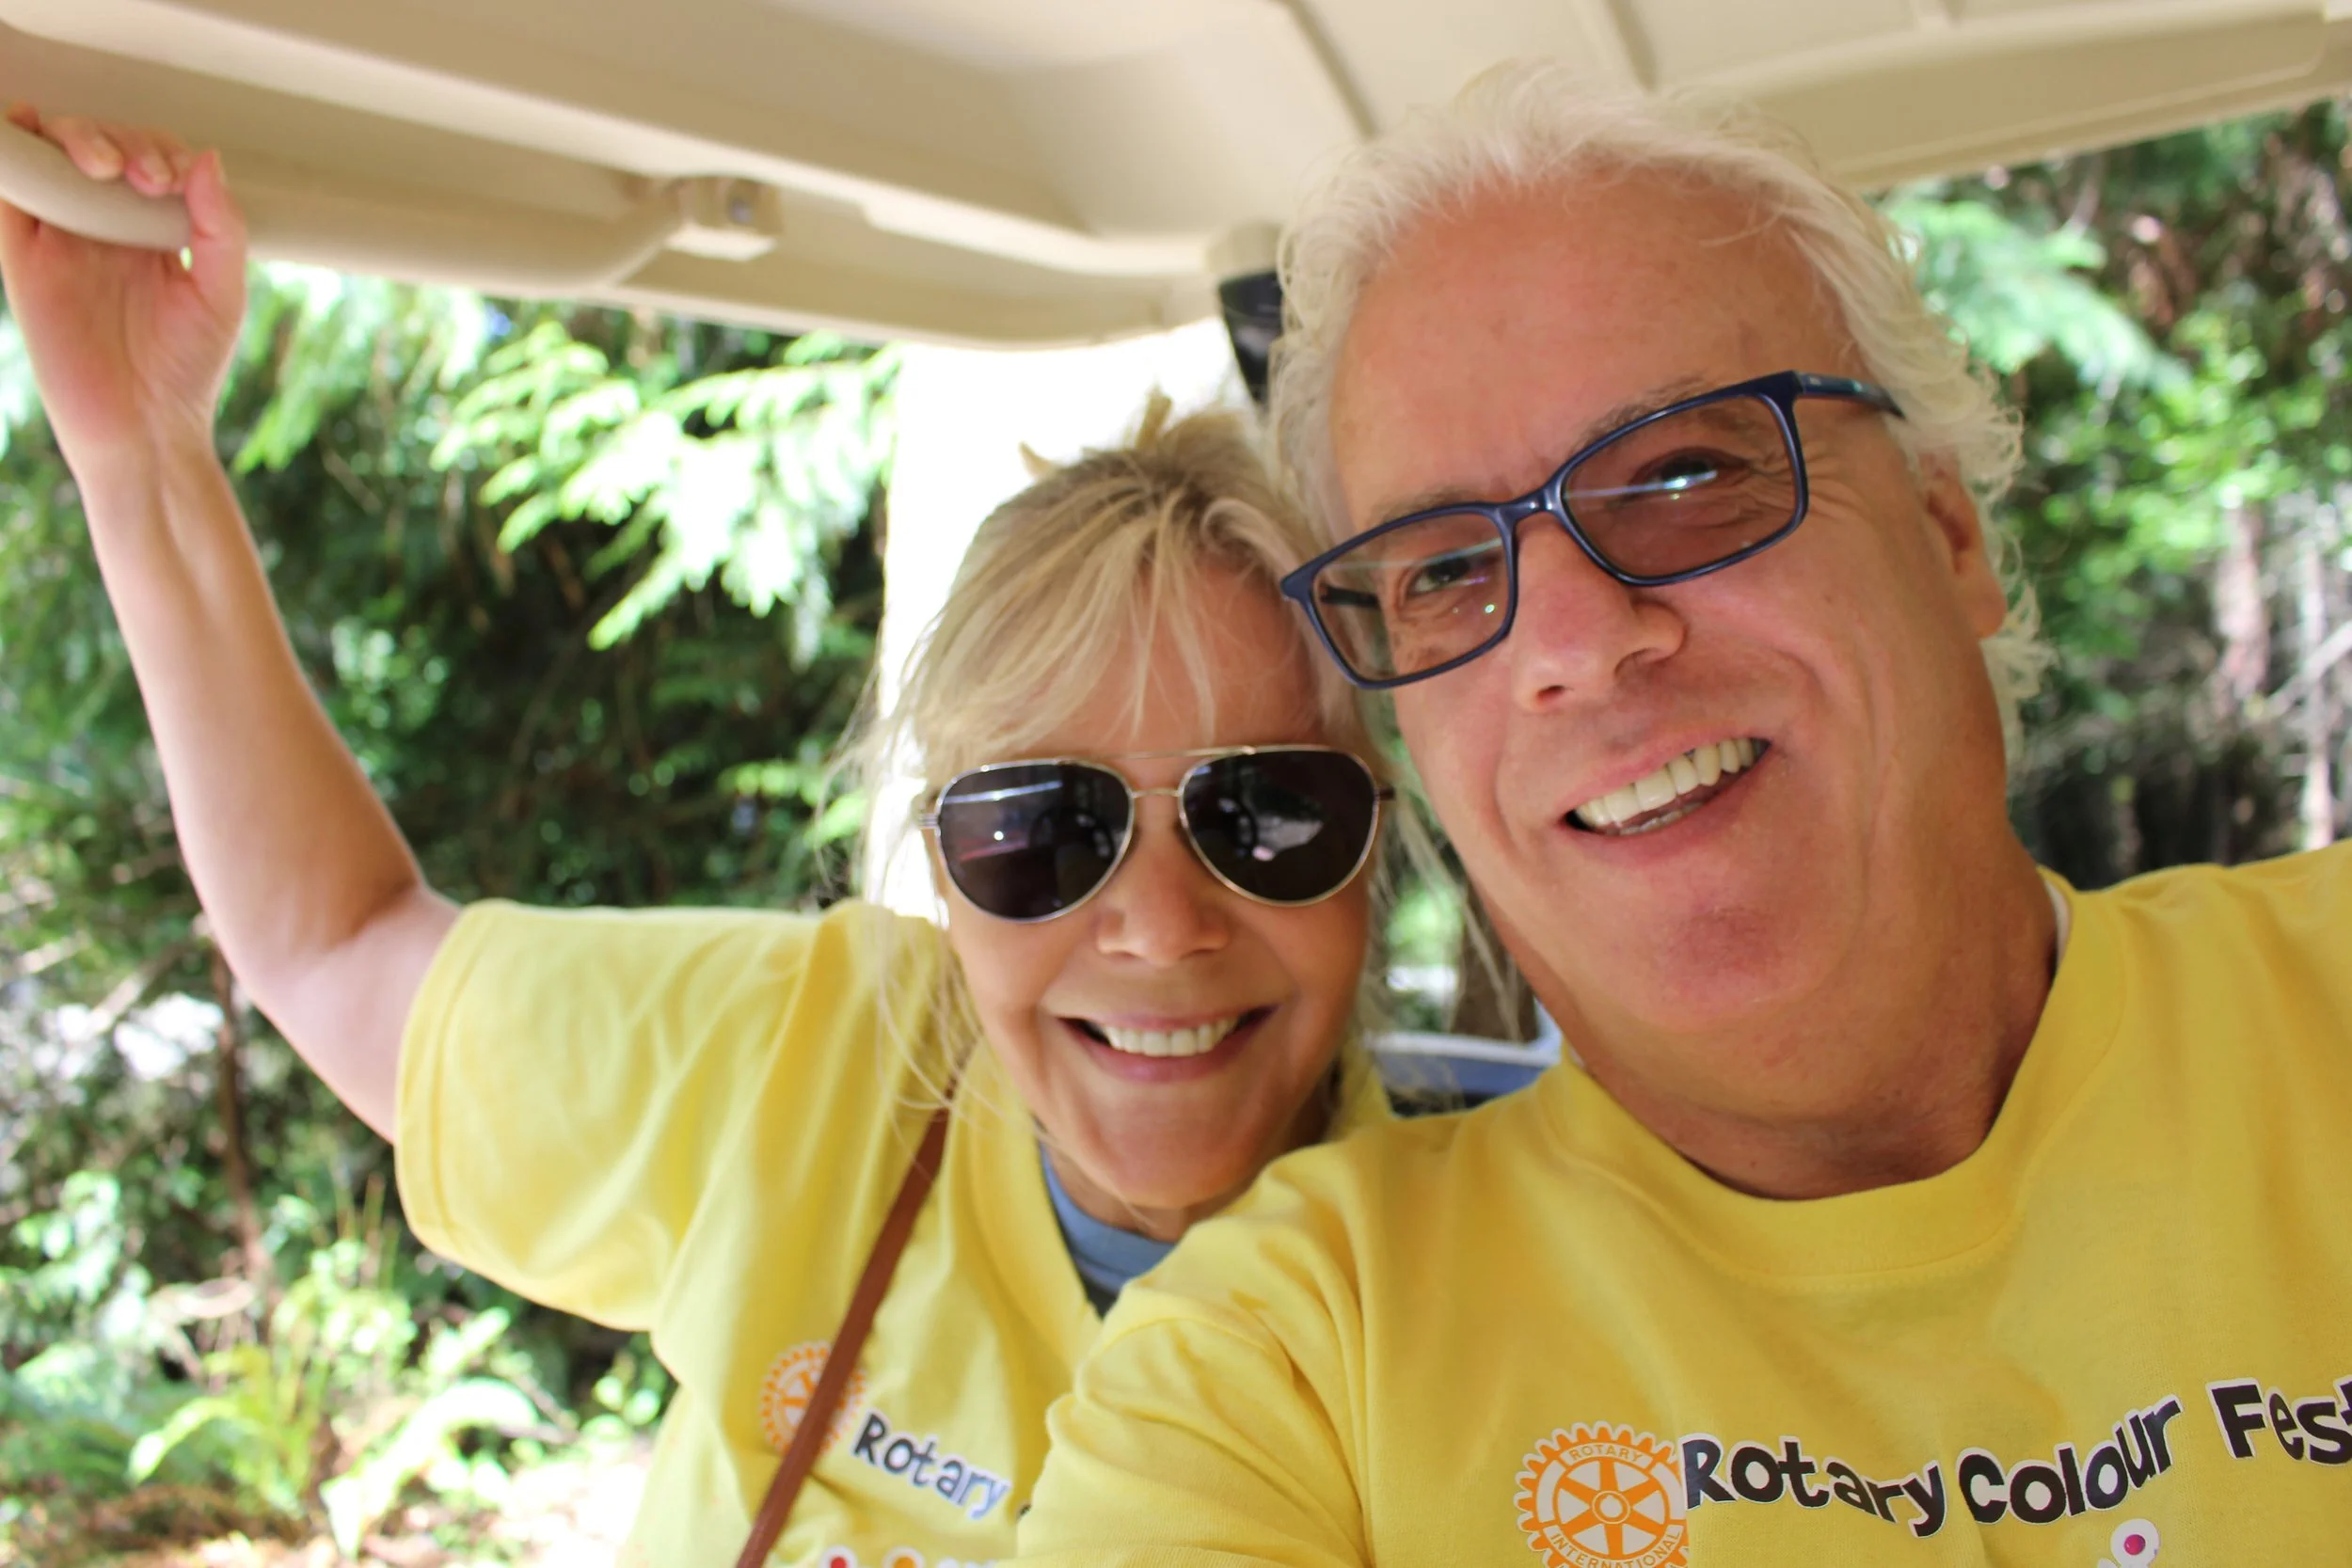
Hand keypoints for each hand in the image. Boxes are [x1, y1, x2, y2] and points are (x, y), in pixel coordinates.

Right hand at [0, 107, 247, 469]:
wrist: (142, 427)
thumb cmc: (186, 370)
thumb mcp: (222, 294)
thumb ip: (222, 226)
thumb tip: (208, 158)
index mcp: (151, 229)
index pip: (147, 156)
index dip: (158, 150)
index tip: (172, 181)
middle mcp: (103, 226)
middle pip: (95, 143)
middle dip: (119, 141)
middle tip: (144, 179)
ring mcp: (60, 237)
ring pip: (50, 154)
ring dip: (71, 136)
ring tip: (103, 167)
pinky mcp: (23, 256)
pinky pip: (9, 191)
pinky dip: (13, 152)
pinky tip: (28, 134)